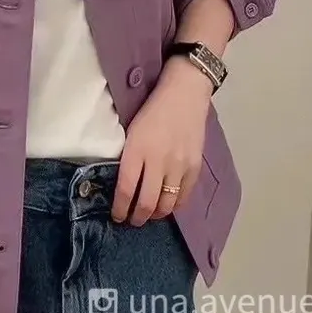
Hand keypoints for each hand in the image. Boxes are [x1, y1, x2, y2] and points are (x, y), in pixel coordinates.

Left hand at [111, 56, 213, 225]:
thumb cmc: (152, 108)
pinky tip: (168, 203)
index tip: (117, 216)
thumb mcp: (132, 130)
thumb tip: (124, 184)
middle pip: (146, 203)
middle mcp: (158, 161)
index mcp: (137, 150)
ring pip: (167, 204)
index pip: (125, 190)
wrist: (184, 92)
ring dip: (156, 214)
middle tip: (133, 220)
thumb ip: (129, 157)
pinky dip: (175, 205)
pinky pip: (184, 195)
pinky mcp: (195, 166)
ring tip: (150, 214)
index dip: (120, 209)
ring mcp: (179, 165)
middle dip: (137, 217)